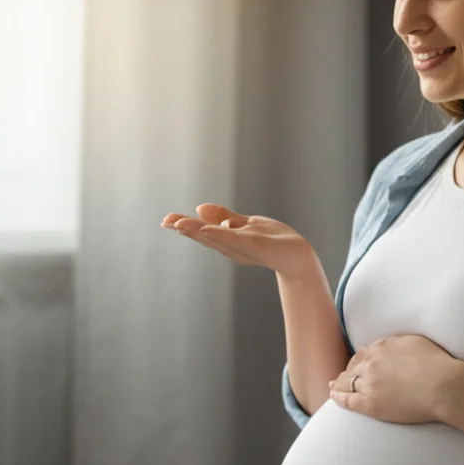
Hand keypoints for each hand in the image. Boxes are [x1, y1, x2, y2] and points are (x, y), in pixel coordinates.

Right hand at [162, 204, 318, 280]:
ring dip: (197, 231)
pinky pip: (235, 239)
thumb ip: (223, 217)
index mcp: (227, 241)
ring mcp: (242, 247)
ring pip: (216, 238)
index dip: (185, 227)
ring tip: (178, 224)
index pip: (203, 232)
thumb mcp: (245, 224)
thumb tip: (199, 208)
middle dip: (185, 229)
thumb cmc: (273, 240)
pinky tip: (208, 230)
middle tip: (165, 221)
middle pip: (205, 236)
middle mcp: (231, 247)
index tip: (166, 220)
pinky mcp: (255, 245)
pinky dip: (221, 235)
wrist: (298, 256)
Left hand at [329, 335, 460, 423]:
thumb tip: (390, 346)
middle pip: (353, 367)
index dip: (358, 360)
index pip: (364, 353)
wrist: (443, 385)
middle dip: (347, 372)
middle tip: (342, 377)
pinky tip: (333, 396)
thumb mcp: (416, 342)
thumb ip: (398, 343)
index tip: (356, 364)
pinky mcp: (371, 404)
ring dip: (339, 384)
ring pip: (347, 383)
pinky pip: (348, 400)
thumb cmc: (438, 364)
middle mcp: (372, 364)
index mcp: (383, 348)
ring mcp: (369, 384)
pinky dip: (338, 398)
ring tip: (334, 386)